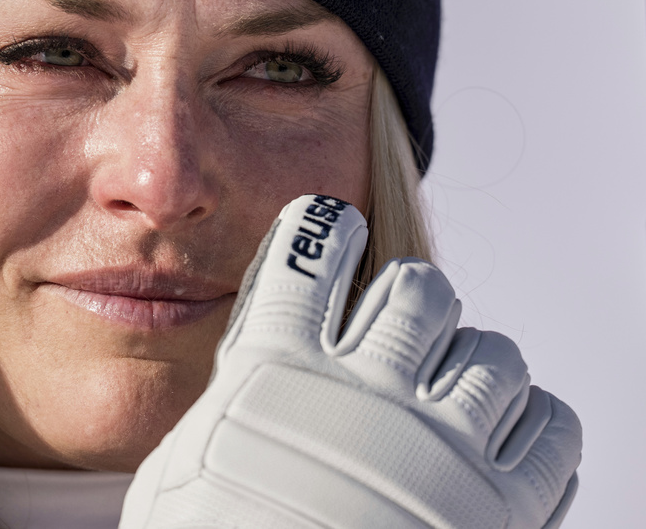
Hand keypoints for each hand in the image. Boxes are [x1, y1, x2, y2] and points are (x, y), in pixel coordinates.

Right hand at [120, 195, 580, 527]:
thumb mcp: (179, 477)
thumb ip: (229, 410)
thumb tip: (254, 371)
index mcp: (277, 377)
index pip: (308, 260)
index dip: (322, 232)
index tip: (331, 229)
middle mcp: (364, 394)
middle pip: (417, 290)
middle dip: (410, 299)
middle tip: (399, 328)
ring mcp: (438, 446)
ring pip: (493, 351)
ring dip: (473, 362)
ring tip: (451, 392)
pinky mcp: (500, 506)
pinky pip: (549, 428)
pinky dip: (532, 422)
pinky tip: (502, 437)